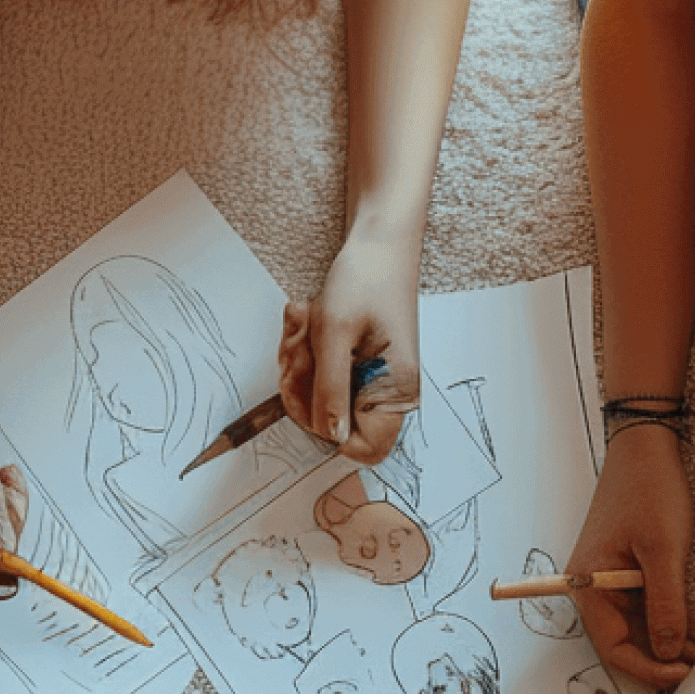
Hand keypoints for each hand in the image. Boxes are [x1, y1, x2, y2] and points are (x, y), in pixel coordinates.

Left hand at [278, 230, 421, 463]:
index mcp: (395, 392)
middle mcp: (388, 393)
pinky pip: (319, 375)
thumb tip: (330, 436)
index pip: (362, 449)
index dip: (326, 429)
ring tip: (304, 321)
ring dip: (298, 360)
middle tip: (300, 343)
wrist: (378, 244)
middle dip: (302, 382)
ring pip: (317, 396)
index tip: (309, 391)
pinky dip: (304, 350)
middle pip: (329, 422)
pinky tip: (306, 319)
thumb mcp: (334, 334)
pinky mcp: (357, 365)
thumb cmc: (364, 280)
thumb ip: (330, 390)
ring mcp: (370, 379)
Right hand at [571, 427, 694, 683]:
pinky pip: (652, 606)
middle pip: (629, 641)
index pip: (613, 648)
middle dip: (668, 656)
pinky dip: (677, 617)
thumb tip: (667, 652)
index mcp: (588, 584)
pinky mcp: (631, 570)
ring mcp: (614, 579)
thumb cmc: (648, 489)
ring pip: (645, 626)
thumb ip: (664, 605)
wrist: (648, 446)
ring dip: (677, 638)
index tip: (684, 674)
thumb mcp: (662, 551)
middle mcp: (595, 587)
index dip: (648, 669)